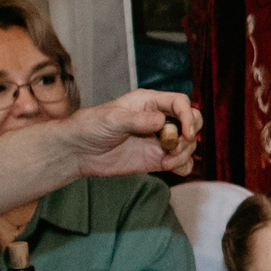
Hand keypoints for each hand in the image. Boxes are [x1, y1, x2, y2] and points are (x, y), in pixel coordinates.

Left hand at [56, 89, 200, 177]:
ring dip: (184, 155)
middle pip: (192, 121)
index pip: (180, 103)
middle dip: (189, 136)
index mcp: (149, 102)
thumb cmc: (90, 126)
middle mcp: (159, 119)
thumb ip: (137, 120)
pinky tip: (169, 168)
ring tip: (166, 162)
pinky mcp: (157, 158)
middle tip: (174, 147)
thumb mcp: (112, 119)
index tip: (185, 134)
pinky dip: (182, 167)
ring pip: (188, 145)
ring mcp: (159, 140)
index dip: (188, 117)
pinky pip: (181, 163)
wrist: (78, 151)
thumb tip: (162, 121)